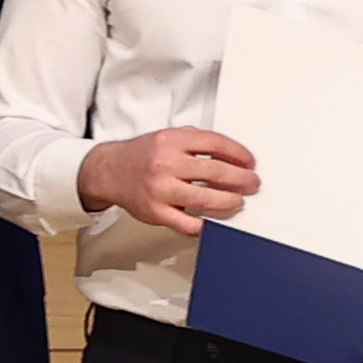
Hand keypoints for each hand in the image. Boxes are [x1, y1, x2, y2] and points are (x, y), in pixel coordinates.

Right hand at [78, 126, 258, 234]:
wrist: (110, 171)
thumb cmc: (143, 155)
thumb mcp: (169, 137)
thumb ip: (197, 142)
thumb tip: (232, 156)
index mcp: (172, 141)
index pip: (215, 143)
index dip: (239, 154)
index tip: (250, 162)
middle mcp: (166, 164)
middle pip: (215, 172)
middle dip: (241, 179)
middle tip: (252, 184)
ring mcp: (160, 189)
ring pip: (205, 199)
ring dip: (229, 202)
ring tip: (239, 202)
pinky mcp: (155, 212)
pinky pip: (186, 223)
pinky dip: (204, 225)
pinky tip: (214, 222)